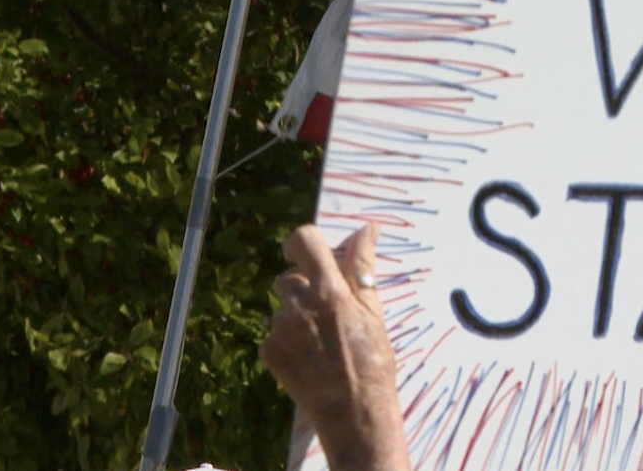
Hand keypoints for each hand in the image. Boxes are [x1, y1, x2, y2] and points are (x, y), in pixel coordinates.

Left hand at [259, 224, 409, 470]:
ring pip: (280, 308)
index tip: (307, 254)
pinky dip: (286, 341)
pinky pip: (272, 333)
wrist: (354, 413)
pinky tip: (308, 357)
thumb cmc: (373, 362)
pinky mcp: (268, 352)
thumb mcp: (374, 311)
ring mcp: (279, 330)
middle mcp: (298, 305)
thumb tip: (368, 229)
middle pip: (288, 278)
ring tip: (320, 341)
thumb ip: (363, 266)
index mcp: (329, 290)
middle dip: (303, 288)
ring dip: (295, 316)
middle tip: (326, 313)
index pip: (304, 240)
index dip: (302, 242)